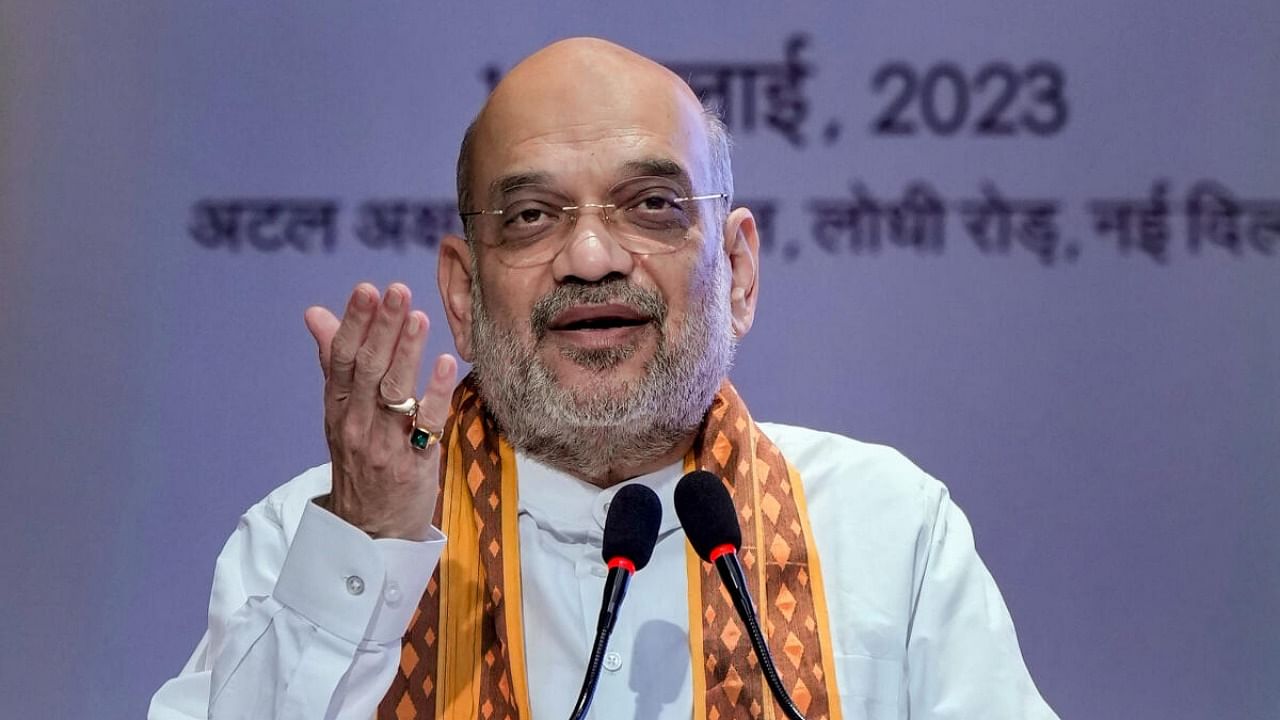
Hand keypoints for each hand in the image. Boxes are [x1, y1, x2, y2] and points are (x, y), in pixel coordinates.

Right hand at [304, 282, 456, 540]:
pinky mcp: (414, 464)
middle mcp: (356, 425)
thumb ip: (333, 361)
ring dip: (407, 353)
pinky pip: (426, 425)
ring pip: (394, 392)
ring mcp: (384, 446)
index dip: (354, 324)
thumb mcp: (339, 413)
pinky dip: (435, 393)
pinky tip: (446, 364)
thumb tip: (316, 313)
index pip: (342, 360)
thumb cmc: (359, 460)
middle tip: (397, 291)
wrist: (370, 530)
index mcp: (337, 409)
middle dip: (382, 328)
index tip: (366, 290)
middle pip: (368, 370)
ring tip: (419, 317)